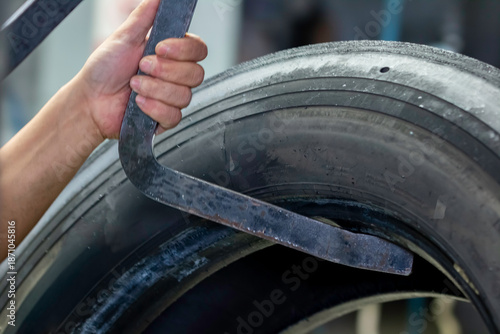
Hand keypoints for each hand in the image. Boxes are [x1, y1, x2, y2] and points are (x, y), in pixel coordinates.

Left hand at [76, 0, 207, 139]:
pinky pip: (173, 116)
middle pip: (196, 74)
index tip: (160, 48)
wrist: (90, 100)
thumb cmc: (104, 69)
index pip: (198, 49)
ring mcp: (172, 99)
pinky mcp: (166, 119)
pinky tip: (138, 103)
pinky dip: (153, 108)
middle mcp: (176, 76)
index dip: (183, 50)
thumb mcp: (124, 37)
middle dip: (166, 71)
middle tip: (142, 67)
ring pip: (184, 96)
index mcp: (171, 54)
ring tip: (134, 85)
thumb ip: (144, 16)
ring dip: (155, 89)